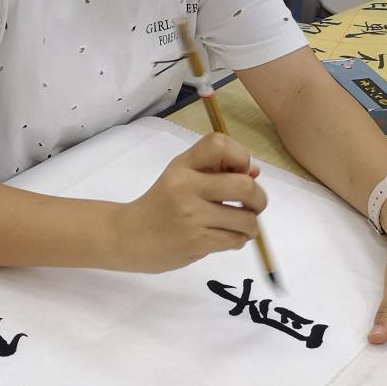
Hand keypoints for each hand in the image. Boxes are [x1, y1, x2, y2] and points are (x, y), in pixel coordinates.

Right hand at [113, 132, 264, 273]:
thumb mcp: (179, 176)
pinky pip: (235, 240)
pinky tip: (225, 237)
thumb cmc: (160, 204)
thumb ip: (214, 170)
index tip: (239, 172)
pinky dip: (238, 240)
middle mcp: (186, 186)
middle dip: (259, 199)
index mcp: (182, 165)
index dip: (241, 156)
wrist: (127, 236)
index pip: (220, 144)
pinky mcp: (196, 241)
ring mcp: (191, 215)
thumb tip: (255, 173)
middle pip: (245, 185)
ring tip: (240, 226)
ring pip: (246, 219)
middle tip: (253, 206)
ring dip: (250, 226)